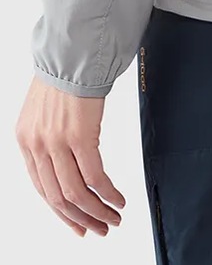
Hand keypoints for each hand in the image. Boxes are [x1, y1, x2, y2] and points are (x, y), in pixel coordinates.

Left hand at [15, 77, 125, 237]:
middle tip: (98, 229)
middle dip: (81, 219)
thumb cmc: (65, 71)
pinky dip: (108, 194)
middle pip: (57, 198)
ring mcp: (56, 143)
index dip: (61, 213)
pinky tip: (119, 200)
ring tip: (112, 219)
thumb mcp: (45, 109)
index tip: (78, 225)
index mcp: (25, 140)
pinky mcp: (79, 136)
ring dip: (96, 212)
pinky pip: (94, 178)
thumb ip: (49, 137)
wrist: (73, 49)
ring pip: (75, 194)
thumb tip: (67, 162)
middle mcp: (36, 145)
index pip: (41, 189)